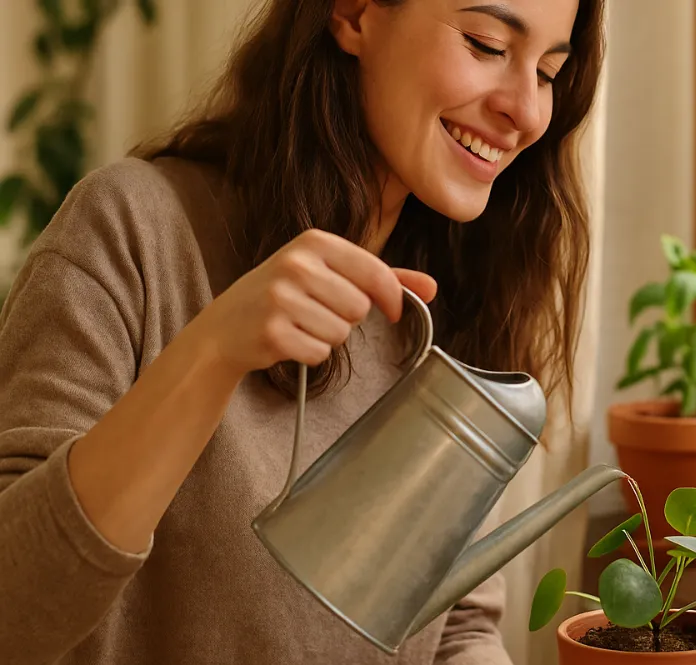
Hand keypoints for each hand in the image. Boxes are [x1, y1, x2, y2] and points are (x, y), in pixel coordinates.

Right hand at [186, 229, 437, 376]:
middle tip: (317, 312)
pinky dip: (310, 354)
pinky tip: (288, 340)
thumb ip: (383, 278)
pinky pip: (320, 353)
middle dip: (347, 318)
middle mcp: (296, 264)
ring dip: (328, 337)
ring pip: (341, 333)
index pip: (377, 273)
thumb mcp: (331, 274)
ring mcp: (280, 297)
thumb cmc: (286, 296)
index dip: (392, 298)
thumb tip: (432, 287)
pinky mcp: (271, 331)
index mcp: (315, 241)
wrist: (225, 327)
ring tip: (301, 324)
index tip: (392, 311)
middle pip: (360, 308)